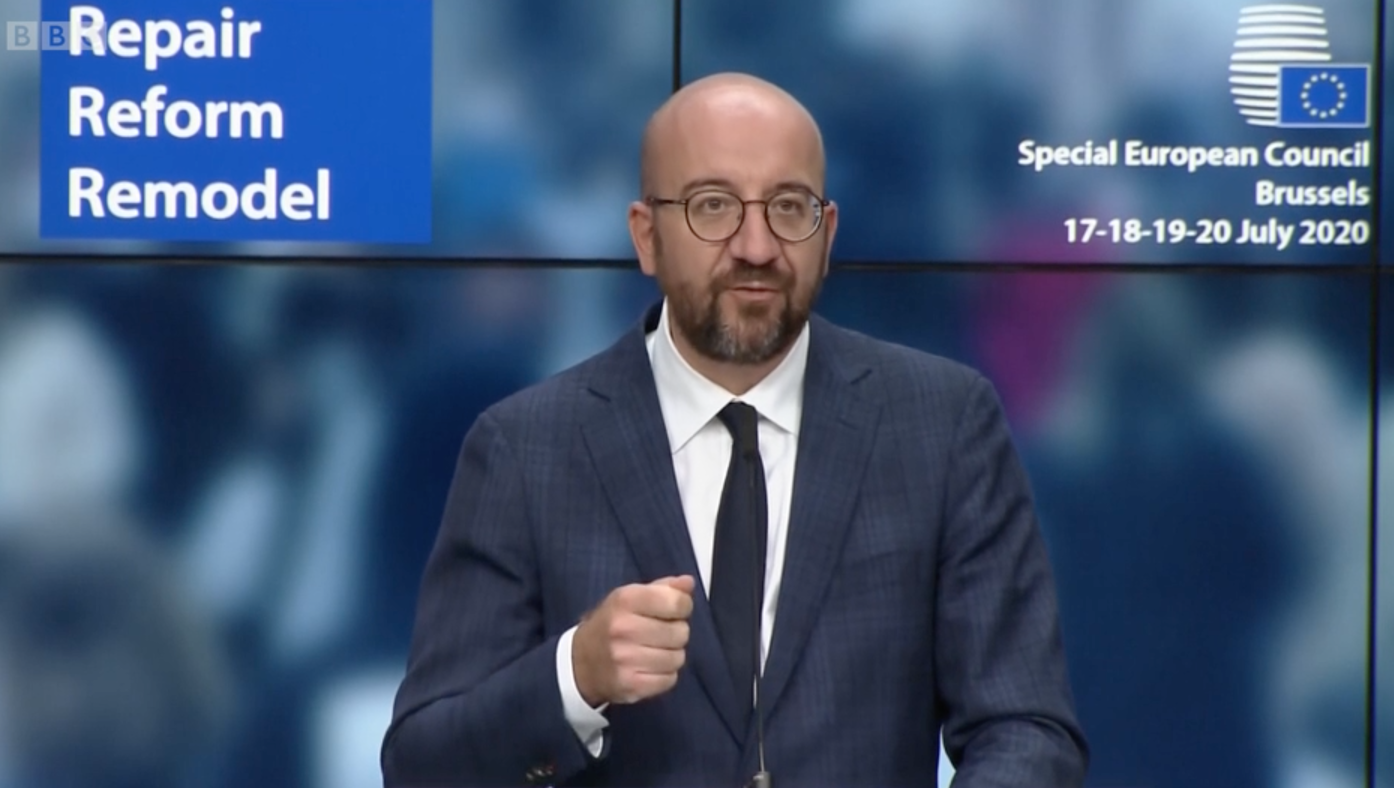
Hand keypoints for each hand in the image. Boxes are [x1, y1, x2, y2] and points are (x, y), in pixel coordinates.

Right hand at [572, 575, 693, 706]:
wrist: (580, 663)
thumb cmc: (612, 624)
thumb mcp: (631, 597)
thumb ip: (663, 588)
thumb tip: (688, 583)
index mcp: (625, 600)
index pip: (677, 603)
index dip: (682, 606)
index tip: (673, 610)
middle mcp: (624, 628)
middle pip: (681, 632)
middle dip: (677, 632)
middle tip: (661, 633)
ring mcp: (626, 659)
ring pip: (678, 658)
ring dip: (672, 655)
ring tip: (655, 651)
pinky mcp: (631, 685)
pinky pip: (670, 679)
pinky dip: (665, 675)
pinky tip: (650, 668)